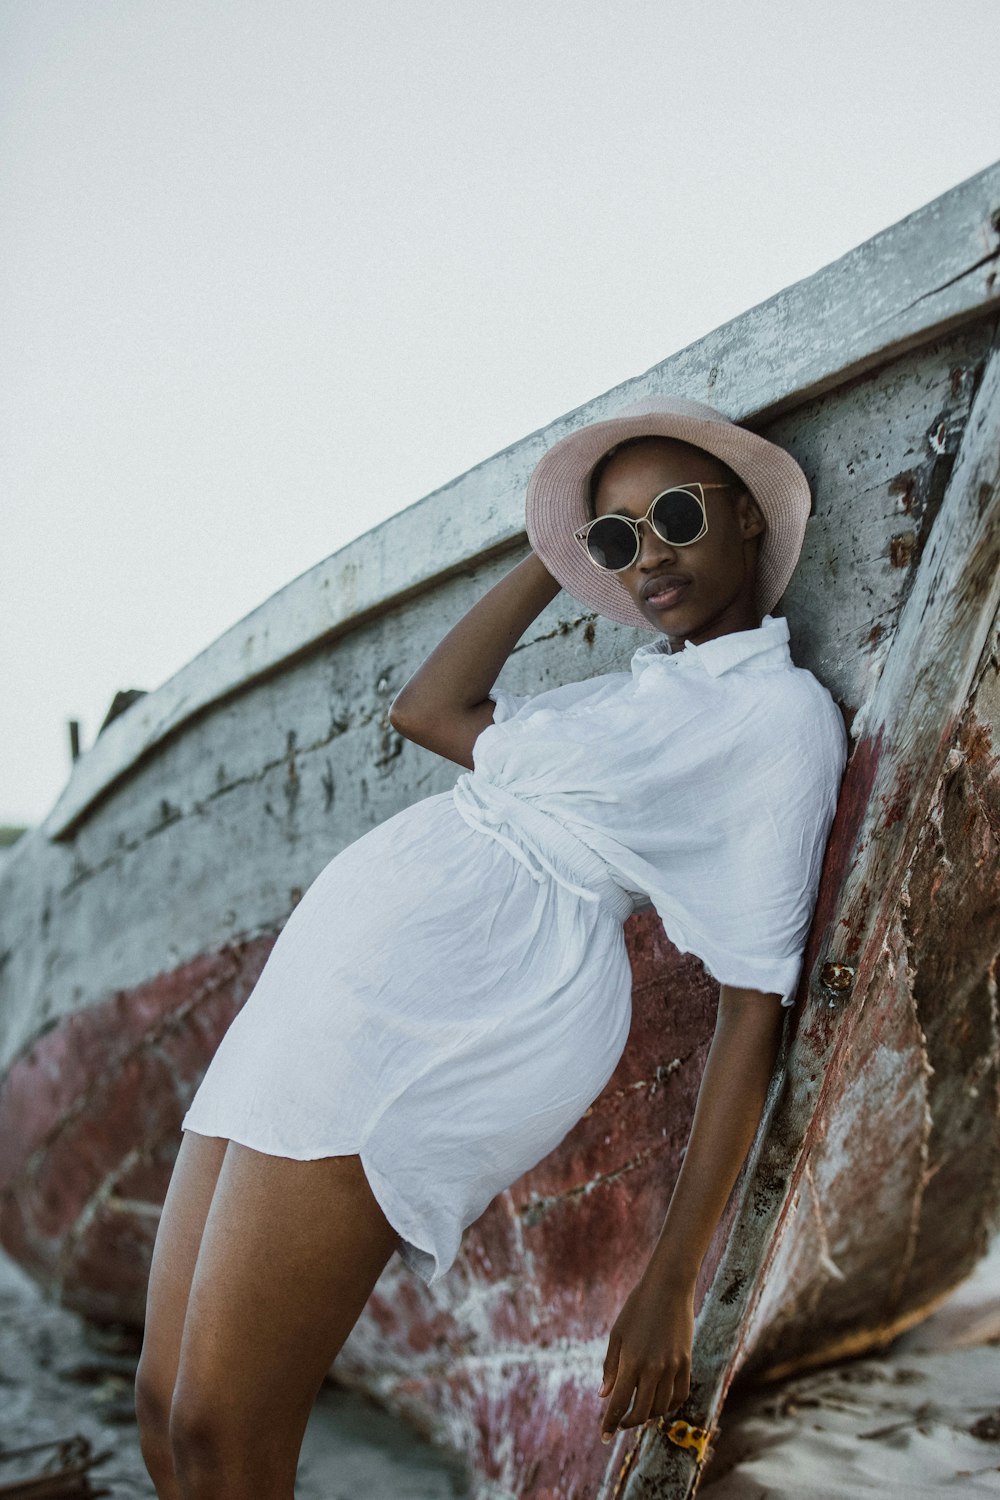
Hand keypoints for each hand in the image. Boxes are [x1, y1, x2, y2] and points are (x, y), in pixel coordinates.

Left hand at [599, 1271, 693, 1442]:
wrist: (668, 1287)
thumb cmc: (637, 1307)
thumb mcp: (617, 1334)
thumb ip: (611, 1367)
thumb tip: (604, 1395)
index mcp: (632, 1362)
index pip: (620, 1403)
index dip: (610, 1423)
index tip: (604, 1436)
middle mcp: (653, 1368)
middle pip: (641, 1411)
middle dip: (628, 1422)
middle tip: (620, 1422)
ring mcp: (673, 1367)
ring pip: (661, 1407)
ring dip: (648, 1415)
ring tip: (638, 1411)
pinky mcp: (686, 1362)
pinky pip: (680, 1395)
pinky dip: (669, 1405)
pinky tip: (659, 1402)